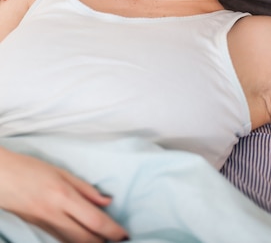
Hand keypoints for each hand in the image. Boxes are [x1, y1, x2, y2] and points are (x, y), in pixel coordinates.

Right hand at [0, 149, 128, 242]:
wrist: (0, 177)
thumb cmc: (30, 168)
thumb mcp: (61, 172)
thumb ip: (85, 188)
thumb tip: (107, 201)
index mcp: (63, 196)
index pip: (94, 220)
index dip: (112, 230)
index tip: (125, 234)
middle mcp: (54, 214)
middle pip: (85, 239)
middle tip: (119, 241)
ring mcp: (44, 224)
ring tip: (104, 241)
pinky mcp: (37, 229)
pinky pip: (60, 240)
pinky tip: (83, 239)